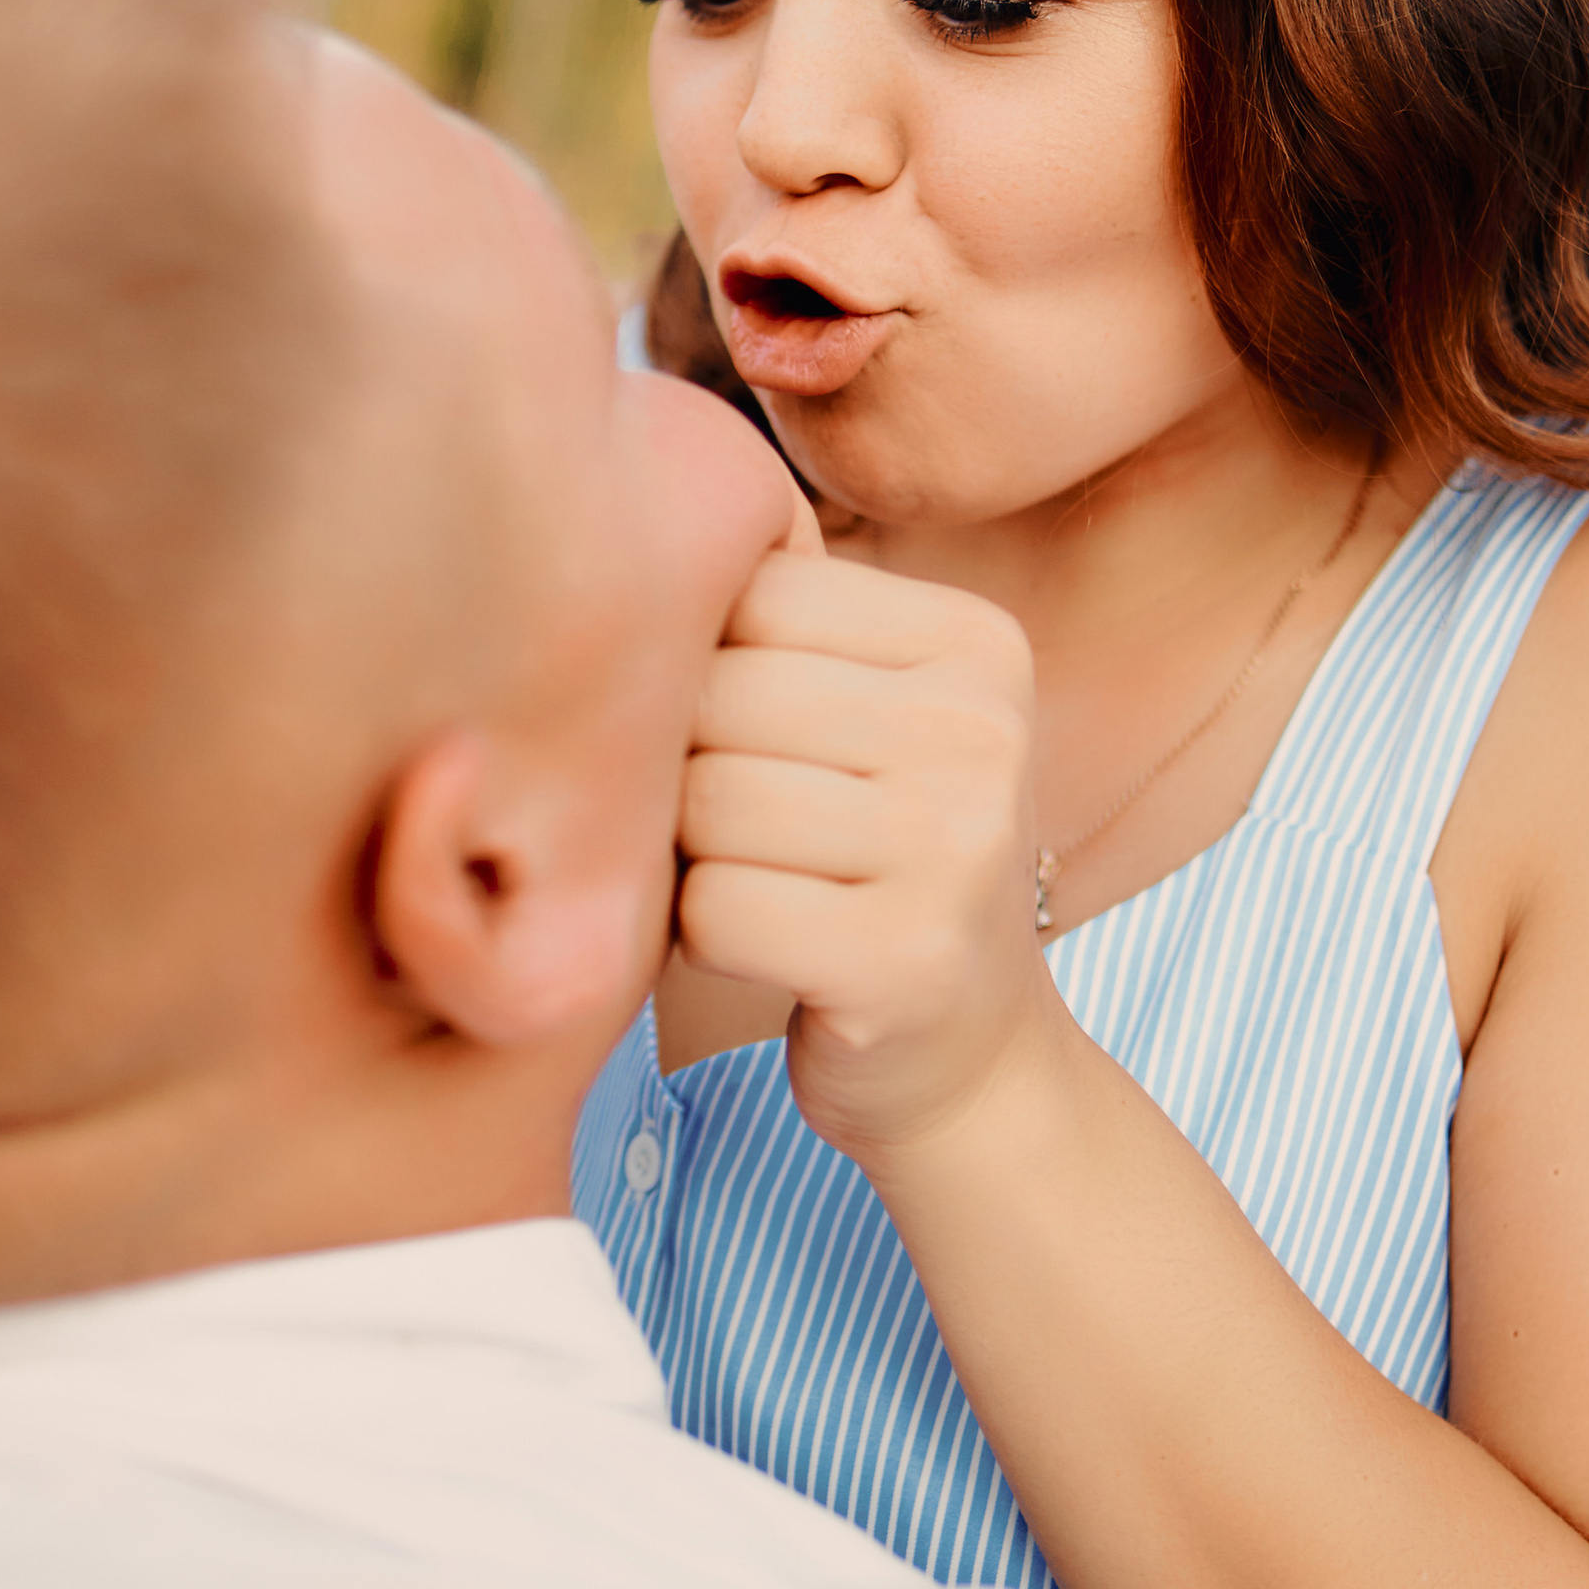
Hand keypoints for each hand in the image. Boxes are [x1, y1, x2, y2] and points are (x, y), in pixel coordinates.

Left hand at [672, 548, 1060, 1158]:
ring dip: (687, 859)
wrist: (969, 1061)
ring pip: (706, 802)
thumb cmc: (871, 863)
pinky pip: (715, 908)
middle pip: (719, 697)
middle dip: (683, 770)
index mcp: (978, 645)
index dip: (702, 671)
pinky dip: (701, 938)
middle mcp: (985, 731)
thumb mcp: (863, 719)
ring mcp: (960, 847)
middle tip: (731, 832)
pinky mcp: (907, 960)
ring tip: (750, 883)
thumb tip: (603, 527)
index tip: (749, 744)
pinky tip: (762, 950)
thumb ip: (773, 626)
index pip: (754, 592)